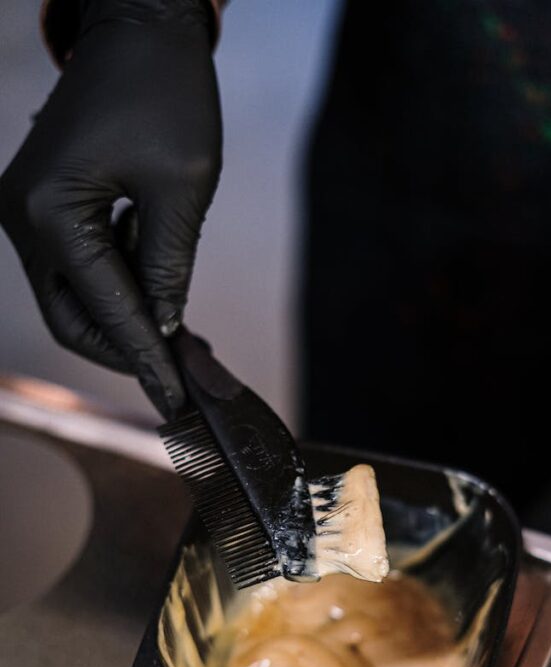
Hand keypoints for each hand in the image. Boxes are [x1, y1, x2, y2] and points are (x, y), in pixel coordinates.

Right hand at [0, 0, 221, 416]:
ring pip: (71, 298)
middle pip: (70, 318)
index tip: (178, 400)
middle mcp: (22, 217)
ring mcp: (24, 210)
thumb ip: (167, 268)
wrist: (139, 26)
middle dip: (125, 348)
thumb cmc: (164, 91)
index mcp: (50, 213)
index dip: (145, 360)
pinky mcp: (40, 203)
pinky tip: (152, 277)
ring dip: (122, 316)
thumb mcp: (182, 189)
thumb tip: (163, 329)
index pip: (104, 311)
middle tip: (178, 369)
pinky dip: (114, 284)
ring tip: (176, 323)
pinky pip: (74, 266)